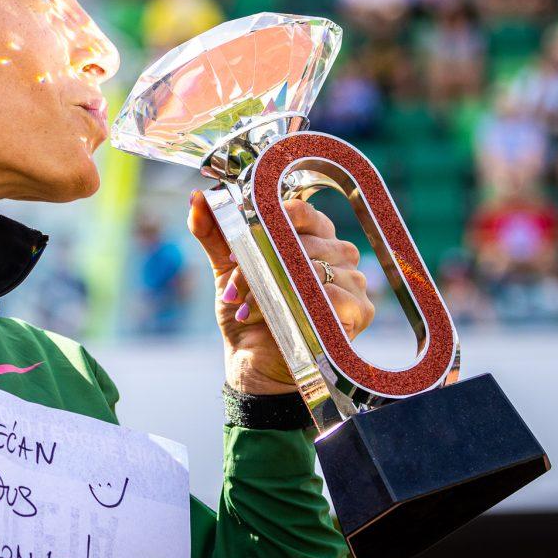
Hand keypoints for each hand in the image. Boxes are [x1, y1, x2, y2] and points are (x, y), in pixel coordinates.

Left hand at [188, 192, 375, 395]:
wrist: (253, 360)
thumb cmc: (247, 310)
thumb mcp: (226, 267)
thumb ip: (213, 231)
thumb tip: (198, 197)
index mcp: (312, 233)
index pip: (298, 210)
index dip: (265, 223)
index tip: (236, 247)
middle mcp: (338, 252)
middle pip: (300, 240)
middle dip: (260, 261)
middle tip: (233, 284)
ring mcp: (353, 280)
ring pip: (312, 266)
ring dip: (272, 285)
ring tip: (245, 305)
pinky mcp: (359, 310)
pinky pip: (332, 294)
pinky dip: (298, 303)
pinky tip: (276, 316)